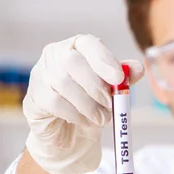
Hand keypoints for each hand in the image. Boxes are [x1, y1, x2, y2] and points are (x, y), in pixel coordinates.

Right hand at [23, 34, 143, 173]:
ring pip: (63, 83)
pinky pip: (55, 102)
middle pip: (72, 61)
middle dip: (96, 85)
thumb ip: (124, 78)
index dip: (104, 60)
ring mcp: (41, 73)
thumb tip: (138, 69)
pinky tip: (86, 121)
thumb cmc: (91, 101)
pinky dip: (76, 114)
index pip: (88, 44)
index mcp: (78, 46)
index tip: (118, 78)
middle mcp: (56, 54)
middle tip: (111, 104)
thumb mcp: (111, 89)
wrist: (68, 129)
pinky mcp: (35, 95)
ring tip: (103, 118)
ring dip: (89, 104)